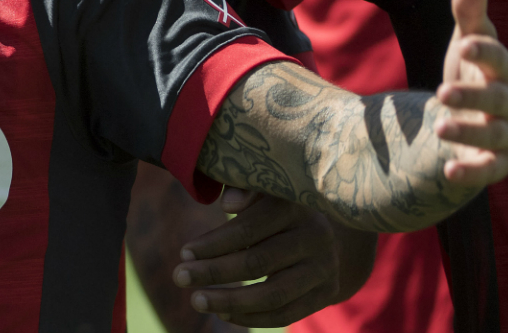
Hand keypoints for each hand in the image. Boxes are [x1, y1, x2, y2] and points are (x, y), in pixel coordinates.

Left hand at [173, 188, 374, 326]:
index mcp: (295, 206)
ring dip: (229, 301)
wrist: (328, 232)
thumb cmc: (277, 206)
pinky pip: (287, 314)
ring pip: (272, 294)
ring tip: (196, 300)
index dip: (214, 243)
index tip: (184, 252)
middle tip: (179, 277)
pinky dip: (252, 317)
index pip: (249, 229)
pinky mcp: (326, 293)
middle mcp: (315, 237)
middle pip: (258, 262)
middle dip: (213, 272)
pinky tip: (224, 312)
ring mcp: (324, 269)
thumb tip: (227, 203)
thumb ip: (243, 190)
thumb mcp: (263, 190)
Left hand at [435, 0, 507, 185]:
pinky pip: (486, 171)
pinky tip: (449, 172)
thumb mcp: (467, 42)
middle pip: (497, 100)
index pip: (498, 60)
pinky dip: (470, 173)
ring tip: (439, 128)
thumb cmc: (473, 72)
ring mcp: (504, 136)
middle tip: (443, 93)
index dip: (484, 52)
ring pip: (492, 137)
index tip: (464, 43)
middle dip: (473, 97)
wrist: (471, 121)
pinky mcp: (493, 164)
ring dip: (468, 133)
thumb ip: (469, 10)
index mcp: (502, 71)